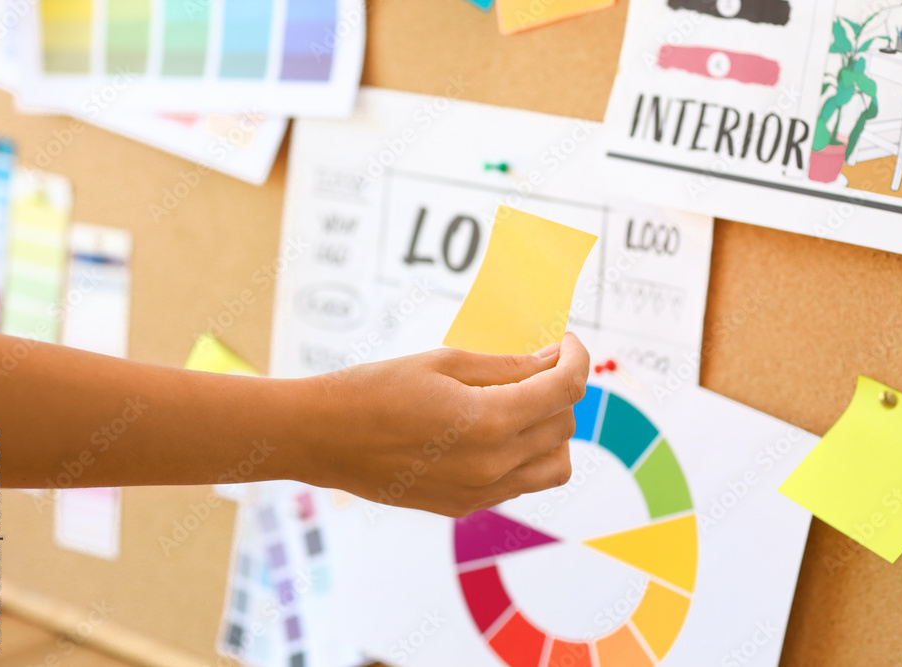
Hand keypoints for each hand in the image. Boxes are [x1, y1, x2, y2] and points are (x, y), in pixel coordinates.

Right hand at [300, 333, 590, 516]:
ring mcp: (480, 492)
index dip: (577, 358)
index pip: (565, 390)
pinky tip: (494, 430)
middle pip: (563, 426)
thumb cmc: (377, 389)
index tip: (568, 343)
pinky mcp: (465, 506)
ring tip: (522, 404)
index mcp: (489, 421)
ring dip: (551, 431)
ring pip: (554, 466)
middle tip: (536, 366)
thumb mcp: (444, 363)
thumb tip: (552, 360)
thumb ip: (506, 366)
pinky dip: (524, 455)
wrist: (324, 437)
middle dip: (561, 390)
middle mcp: (493, 465)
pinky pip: (520, 483)